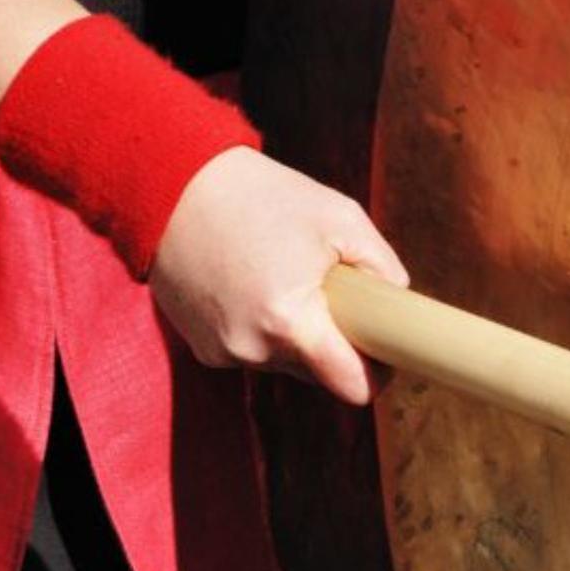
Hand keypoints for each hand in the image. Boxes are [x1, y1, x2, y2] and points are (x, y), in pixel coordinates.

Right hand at [148, 146, 405, 404]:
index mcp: (290, 323)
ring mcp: (222, 352)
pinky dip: (260, 327)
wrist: (171, 182)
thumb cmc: (261, 195)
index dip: (377, 374)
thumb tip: (398, 303)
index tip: (385, 352)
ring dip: (295, 334)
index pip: (352, 387)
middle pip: (319, 375)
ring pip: (284, 363)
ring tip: (281, 277)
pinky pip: (251, 351)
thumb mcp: (340, 217)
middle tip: (330, 293)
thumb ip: (382, 267)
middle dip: (334, 343)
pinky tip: (250, 283)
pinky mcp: (200, 347)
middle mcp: (253, 349)